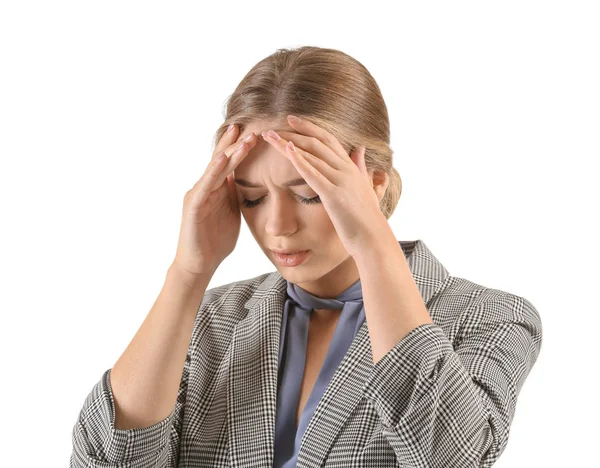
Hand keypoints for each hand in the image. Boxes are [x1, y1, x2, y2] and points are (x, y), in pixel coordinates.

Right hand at [172, 125, 256, 276]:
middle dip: (237, 143)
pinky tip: (223, 159)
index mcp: (217, 188)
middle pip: (223, 160)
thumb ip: (238, 194)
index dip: (243, 147)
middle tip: (253, 126)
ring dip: (229, 152)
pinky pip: (205, 185)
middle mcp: (205, 186)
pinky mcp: (193, 206)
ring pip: (215, 168)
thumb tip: (252, 179)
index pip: (231, 163)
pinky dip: (213, 171)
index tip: (259, 131)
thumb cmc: (216, 240)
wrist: (200, 264)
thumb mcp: (233, 212)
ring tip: (242, 136)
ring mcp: (198, 194)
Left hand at [261, 115, 388, 258]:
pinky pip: (313, 174)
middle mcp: (346, 170)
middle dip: (293, 132)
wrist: (373, 239)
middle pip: (317, 142)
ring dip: (288, 143)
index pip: (328, 140)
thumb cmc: (367, 218)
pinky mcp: (334, 195)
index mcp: (351, 168)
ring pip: (311, 154)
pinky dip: (299, 160)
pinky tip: (287, 150)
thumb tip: (360, 149)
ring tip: (270, 137)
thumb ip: (360, 167)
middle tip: (273, 127)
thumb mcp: (365, 187)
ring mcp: (340, 181)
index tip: (292, 121)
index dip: (309, 128)